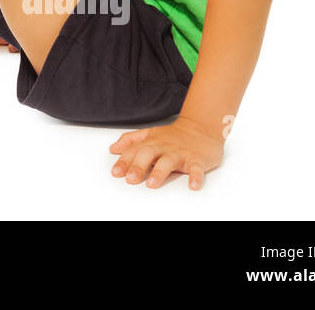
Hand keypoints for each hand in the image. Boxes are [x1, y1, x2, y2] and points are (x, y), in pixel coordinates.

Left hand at [108, 115, 224, 189]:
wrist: (201, 127)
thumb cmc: (172, 135)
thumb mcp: (149, 134)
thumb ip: (130, 141)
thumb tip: (113, 149)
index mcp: (151, 142)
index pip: (134, 151)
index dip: (124, 161)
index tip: (115, 173)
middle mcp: (164, 147)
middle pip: (148, 154)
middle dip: (138, 166)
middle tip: (130, 179)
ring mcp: (180, 153)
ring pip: (169, 161)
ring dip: (160, 172)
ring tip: (152, 184)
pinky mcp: (197, 159)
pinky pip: (196, 168)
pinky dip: (196, 177)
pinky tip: (193, 186)